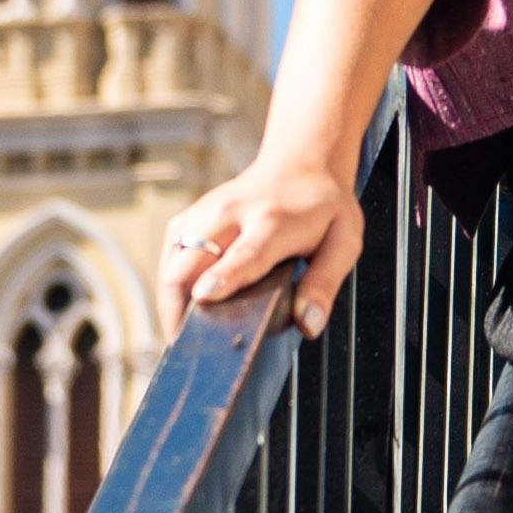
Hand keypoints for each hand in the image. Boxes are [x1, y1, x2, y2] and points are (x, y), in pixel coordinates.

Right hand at [157, 151, 365, 341]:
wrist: (300, 162)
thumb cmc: (324, 208)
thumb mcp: (344, 242)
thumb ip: (325, 283)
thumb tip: (308, 325)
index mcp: (272, 222)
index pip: (245, 253)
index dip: (224, 277)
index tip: (206, 297)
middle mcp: (230, 214)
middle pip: (191, 262)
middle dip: (180, 308)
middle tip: (191, 350)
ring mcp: (203, 214)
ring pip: (171, 265)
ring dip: (171, 304)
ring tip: (186, 337)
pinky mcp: (188, 218)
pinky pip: (168, 260)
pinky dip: (170, 288)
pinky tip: (186, 309)